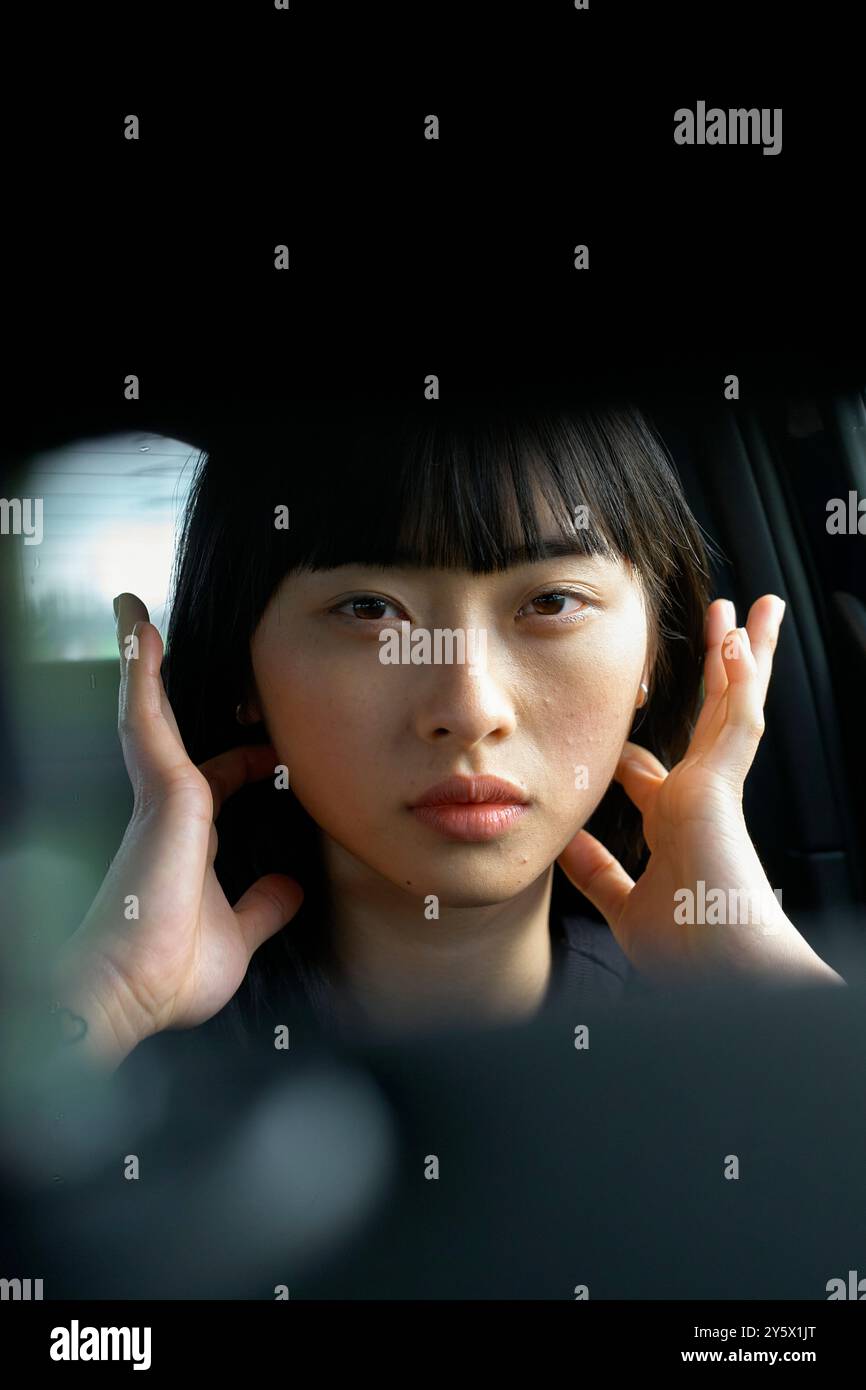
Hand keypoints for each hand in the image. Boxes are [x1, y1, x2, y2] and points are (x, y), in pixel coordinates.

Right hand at [51, 593, 302, 1066]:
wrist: (129, 994)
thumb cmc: (171, 973)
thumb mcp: (239, 934)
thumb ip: (263, 907)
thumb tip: (291, 889)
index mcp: (189, 842)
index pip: (216, 783)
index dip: (246, 762)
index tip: (274, 754)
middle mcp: (170, 813)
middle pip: (173, 734)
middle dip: (173, 691)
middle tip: (167, 644)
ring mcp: (161, 797)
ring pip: (152, 711)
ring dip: (144, 662)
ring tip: (134, 613)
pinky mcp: (160, 789)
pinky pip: (146, 715)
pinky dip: (142, 672)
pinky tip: (140, 629)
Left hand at [557, 595, 844, 986]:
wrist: (724, 976)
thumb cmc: (688, 955)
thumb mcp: (623, 905)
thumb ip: (596, 873)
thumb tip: (562, 841)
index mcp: (675, 827)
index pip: (652, 774)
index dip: (632, 752)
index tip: (615, 739)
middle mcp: (699, 800)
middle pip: (709, 722)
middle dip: (715, 678)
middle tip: (720, 634)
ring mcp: (716, 789)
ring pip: (733, 706)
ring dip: (740, 657)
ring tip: (746, 614)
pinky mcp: (723, 786)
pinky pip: (737, 720)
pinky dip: (741, 679)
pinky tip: (739, 641)